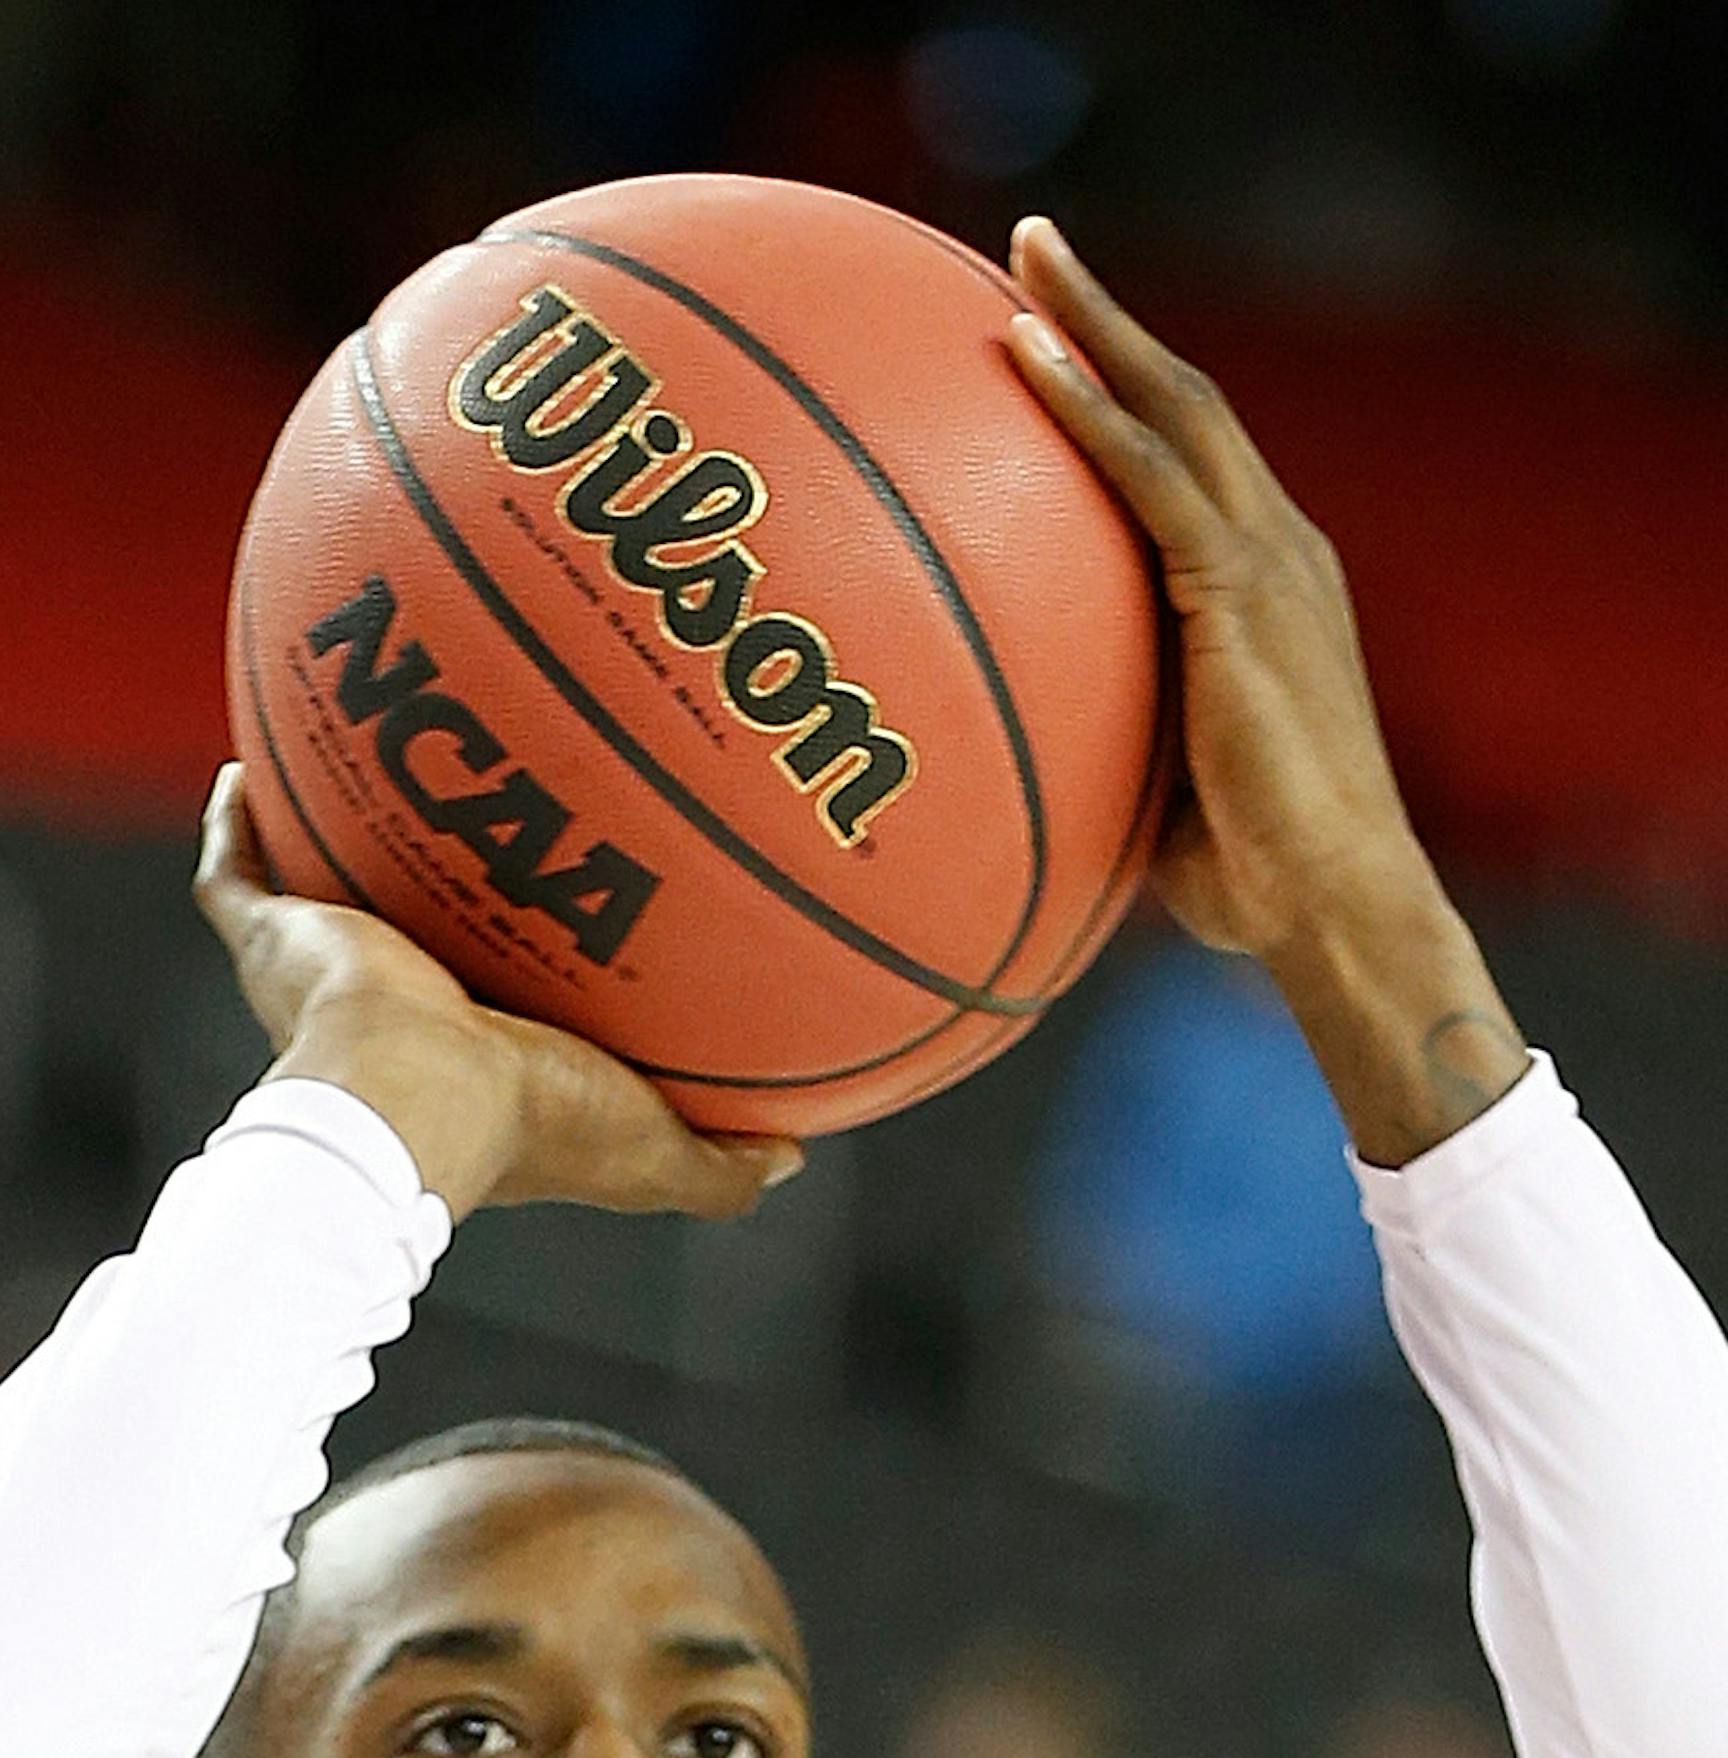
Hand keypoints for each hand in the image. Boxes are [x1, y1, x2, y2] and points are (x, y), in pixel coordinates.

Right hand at [194, 768, 800, 1222]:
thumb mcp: (651, 1151)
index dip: (525, 971)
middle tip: (468, 819)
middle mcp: (395, 1015)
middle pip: (406, 940)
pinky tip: (251, 762)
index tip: (561, 918)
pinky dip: (236, 821)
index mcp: (474, 1062)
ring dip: (331, 841)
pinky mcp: (277, 936)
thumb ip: (718, 1164)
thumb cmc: (526, 1126)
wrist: (407, 1099)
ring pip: (318, 895)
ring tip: (365, 762)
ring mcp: (326, 973)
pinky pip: (236, 870)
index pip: (499, 1010)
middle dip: (428, 891)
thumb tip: (790, 1151)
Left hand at [1004, 224, 1527, 1161]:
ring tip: (1025, 253)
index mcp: (1270, 589)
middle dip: (1111, 316)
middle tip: (1034, 247)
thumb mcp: (1168, 794)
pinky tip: (1026, 359)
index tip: (1063, 340)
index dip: (1132, 393)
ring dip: (1096, 322)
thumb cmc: (1254, 886)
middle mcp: (1280, 550)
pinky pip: (1152, 479)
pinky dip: (1088, 412)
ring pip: (1175, 406)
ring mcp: (1270, 563)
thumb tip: (1023, 765)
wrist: (1336, 907)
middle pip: (1188, 399)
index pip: (1195, 462)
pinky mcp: (1245, 595)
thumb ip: (1114, 744)